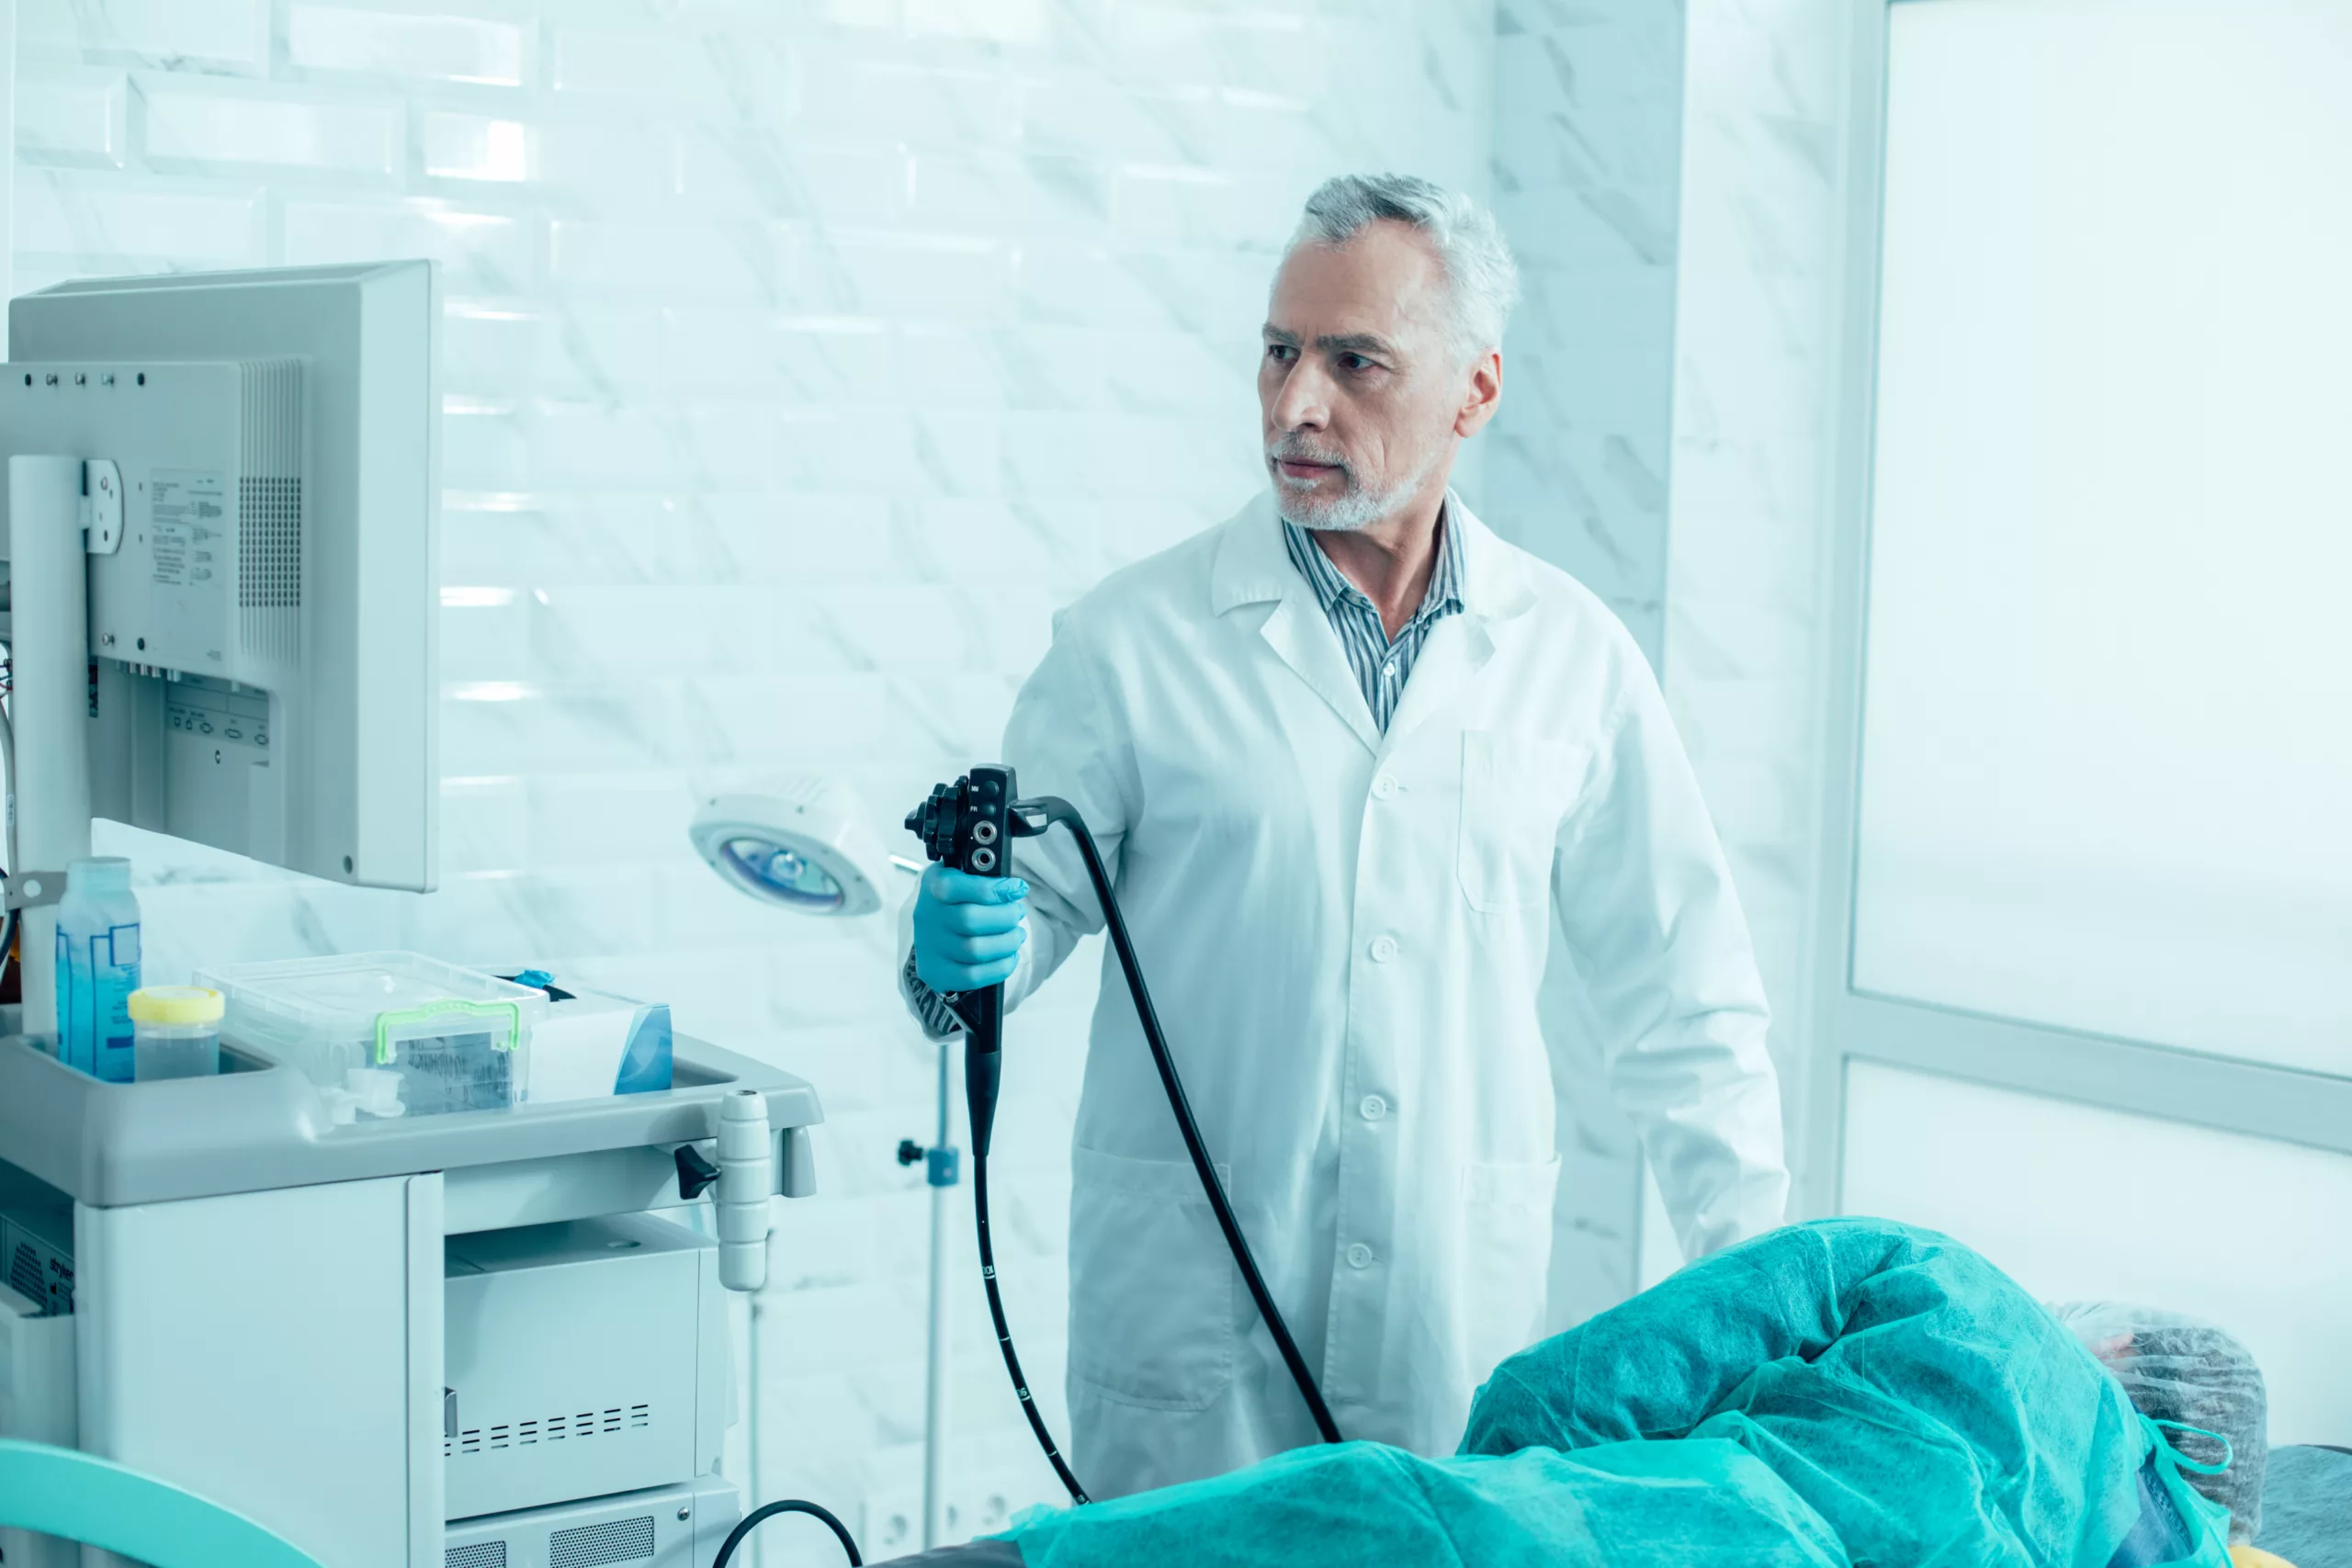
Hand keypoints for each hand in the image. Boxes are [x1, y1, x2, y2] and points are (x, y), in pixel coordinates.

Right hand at [912, 864, 1028, 993]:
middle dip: (1005, 917)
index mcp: (934, 885)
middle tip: (1017, 913)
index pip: (957, 887)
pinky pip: (973, 976)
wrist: (934, 931)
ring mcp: (930, 947)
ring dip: (1007, 943)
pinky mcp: (936, 972)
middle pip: (970, 920)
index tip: (1017, 889)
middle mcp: (927, 916)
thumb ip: (987, 878)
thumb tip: (1016, 889)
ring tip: (1017, 935)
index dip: (993, 889)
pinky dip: (1000, 967)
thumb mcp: (965, 878)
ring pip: (975, 951)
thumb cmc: (958, 900)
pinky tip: (1010, 956)